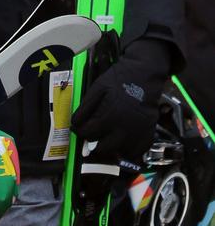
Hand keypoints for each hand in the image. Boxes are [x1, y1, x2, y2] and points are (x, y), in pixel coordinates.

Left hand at [71, 40, 170, 162]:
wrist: (145, 73)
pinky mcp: (149, 132)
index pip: (88, 134)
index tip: (81, 129)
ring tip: (110, 137)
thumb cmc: (120, 79)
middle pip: (103, 149)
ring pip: (120, 152)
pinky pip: (137, 151)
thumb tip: (75, 124)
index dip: (81, 132)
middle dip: (96, 142)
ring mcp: (138, 132)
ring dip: (112, 147)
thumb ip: (84, 108)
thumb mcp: (97, 88)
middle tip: (96, 134)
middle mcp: (124, 128)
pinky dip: (129, 150)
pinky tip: (124, 141)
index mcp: (110, 116)